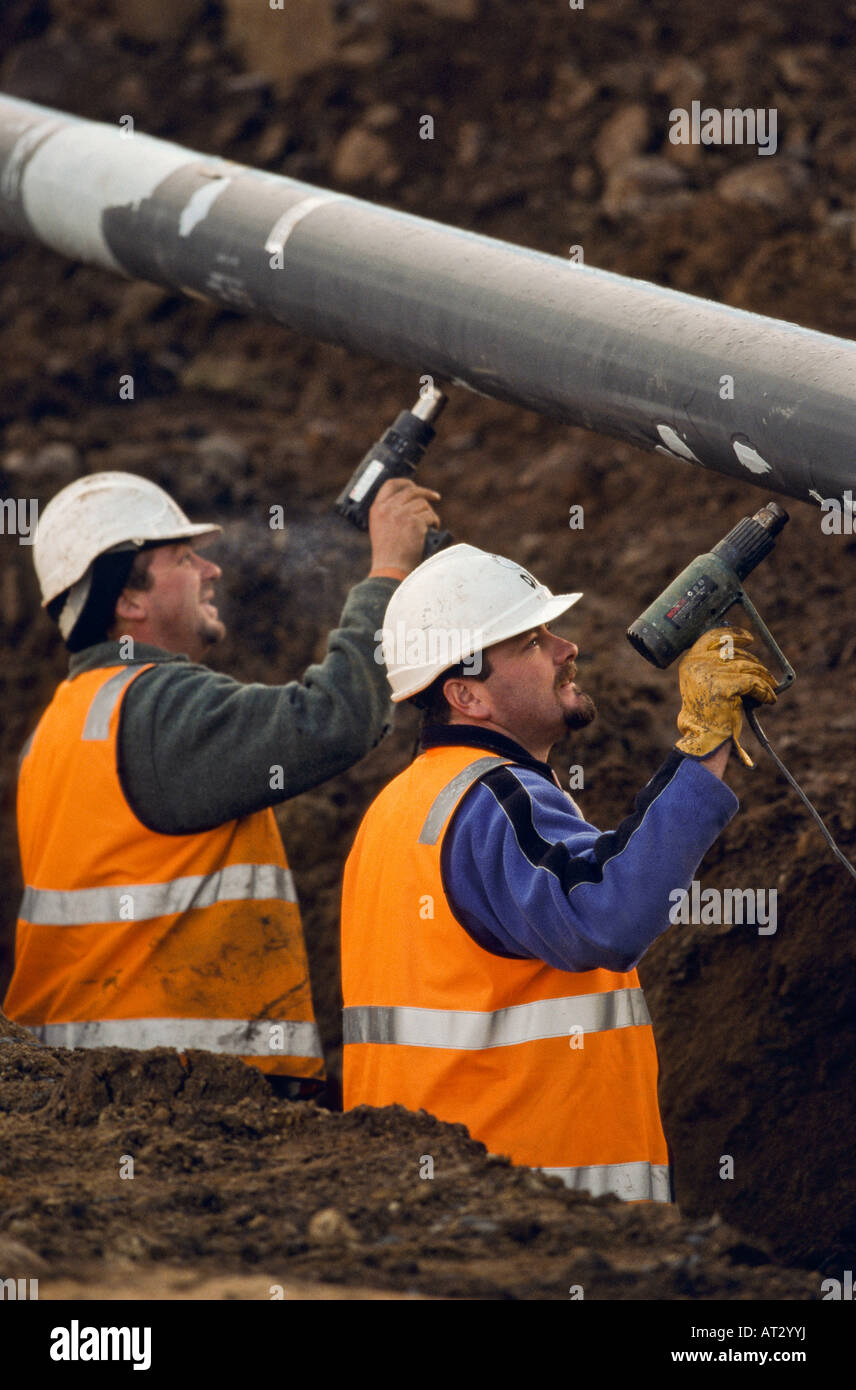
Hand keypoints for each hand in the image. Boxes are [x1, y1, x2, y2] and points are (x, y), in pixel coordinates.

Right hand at [368, 478, 440, 575]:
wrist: (391, 570)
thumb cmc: (388, 554)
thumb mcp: (381, 529)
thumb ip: (390, 513)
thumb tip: (410, 501)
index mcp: (377, 509)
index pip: (390, 484)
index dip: (404, 482)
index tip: (413, 485)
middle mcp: (388, 509)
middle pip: (412, 491)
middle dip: (426, 494)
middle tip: (435, 497)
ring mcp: (401, 514)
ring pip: (423, 504)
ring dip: (430, 514)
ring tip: (430, 525)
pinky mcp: (415, 523)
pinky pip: (431, 516)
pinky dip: (435, 522)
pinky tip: (433, 530)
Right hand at [675, 626, 776, 767]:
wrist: (704, 737)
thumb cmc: (707, 714)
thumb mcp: (705, 684)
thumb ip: (715, 667)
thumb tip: (743, 652)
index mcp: (691, 661)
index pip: (713, 637)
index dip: (733, 634)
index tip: (749, 638)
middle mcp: (698, 664)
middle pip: (735, 653)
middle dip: (755, 663)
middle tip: (767, 675)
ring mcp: (711, 673)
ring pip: (748, 667)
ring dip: (763, 678)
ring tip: (770, 689)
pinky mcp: (725, 686)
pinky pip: (753, 682)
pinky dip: (765, 690)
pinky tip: (769, 699)